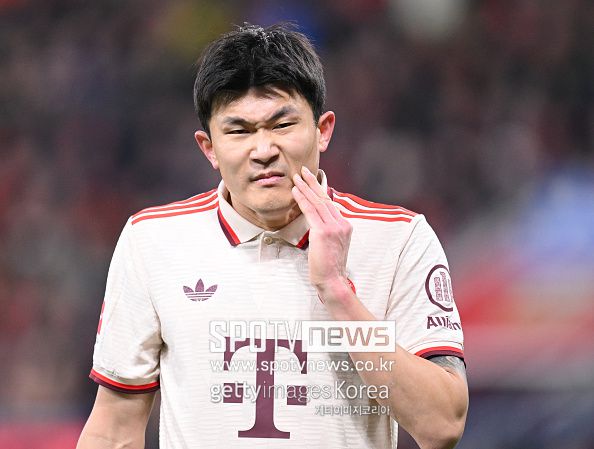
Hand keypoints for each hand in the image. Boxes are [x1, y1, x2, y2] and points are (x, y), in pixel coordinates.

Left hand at [291, 167, 352, 302]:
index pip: (330, 204)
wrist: (333, 280)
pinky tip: (295, 191)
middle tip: (304, 170)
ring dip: (305, 188)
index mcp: (345, 225)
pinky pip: (310, 211)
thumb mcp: (333, 245)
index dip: (320, 191)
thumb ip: (328, 231)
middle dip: (313, 183)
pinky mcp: (323, 231)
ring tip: (296, 177)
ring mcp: (334, 227)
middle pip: (325, 199)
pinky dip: (302, 199)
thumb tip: (317, 223)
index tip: (313, 181)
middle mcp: (342, 223)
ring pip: (317, 202)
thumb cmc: (329, 266)